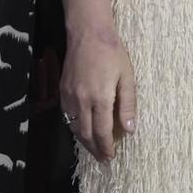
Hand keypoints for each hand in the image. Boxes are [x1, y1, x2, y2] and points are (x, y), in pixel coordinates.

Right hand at [62, 24, 136, 162]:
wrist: (88, 34)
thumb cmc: (113, 53)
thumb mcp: (127, 78)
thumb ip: (128, 105)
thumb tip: (130, 130)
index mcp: (100, 98)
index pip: (102, 132)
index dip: (106, 147)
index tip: (111, 157)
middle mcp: (81, 101)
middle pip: (86, 134)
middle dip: (95, 149)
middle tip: (104, 159)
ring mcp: (69, 97)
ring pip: (74, 127)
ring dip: (84, 141)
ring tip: (95, 149)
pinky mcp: (62, 91)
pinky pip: (67, 116)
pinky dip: (75, 127)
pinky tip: (83, 130)